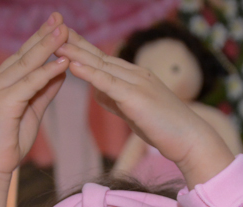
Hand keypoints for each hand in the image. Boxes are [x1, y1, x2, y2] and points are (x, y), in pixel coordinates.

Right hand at [0, 13, 70, 206]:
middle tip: (60, 18)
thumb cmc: (9, 142)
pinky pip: (29, 83)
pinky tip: (62, 62)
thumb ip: (44, 90)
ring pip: (27, 65)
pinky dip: (47, 72)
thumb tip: (60, 70)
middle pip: (24, 54)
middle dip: (44, 35)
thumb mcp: (32, 110)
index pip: (23, 56)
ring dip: (47, 47)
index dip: (40, 39)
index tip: (57, 25)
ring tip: (65, 32)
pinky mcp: (3, 102)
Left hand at [58, 30, 233, 186]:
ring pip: (100, 66)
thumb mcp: (135, 111)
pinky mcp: (135, 97)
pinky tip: (72, 64)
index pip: (103, 60)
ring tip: (55, 42)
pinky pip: (107, 83)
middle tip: (52, 30)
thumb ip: (116, 100)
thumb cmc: (165, 129)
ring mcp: (136, 83)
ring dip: (75, 53)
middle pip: (98, 57)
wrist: (190, 139)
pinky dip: (88, 73)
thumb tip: (98, 93)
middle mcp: (135, 74)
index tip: (63, 39)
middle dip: (74, 44)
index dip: (82, 48)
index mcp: (135, 77)